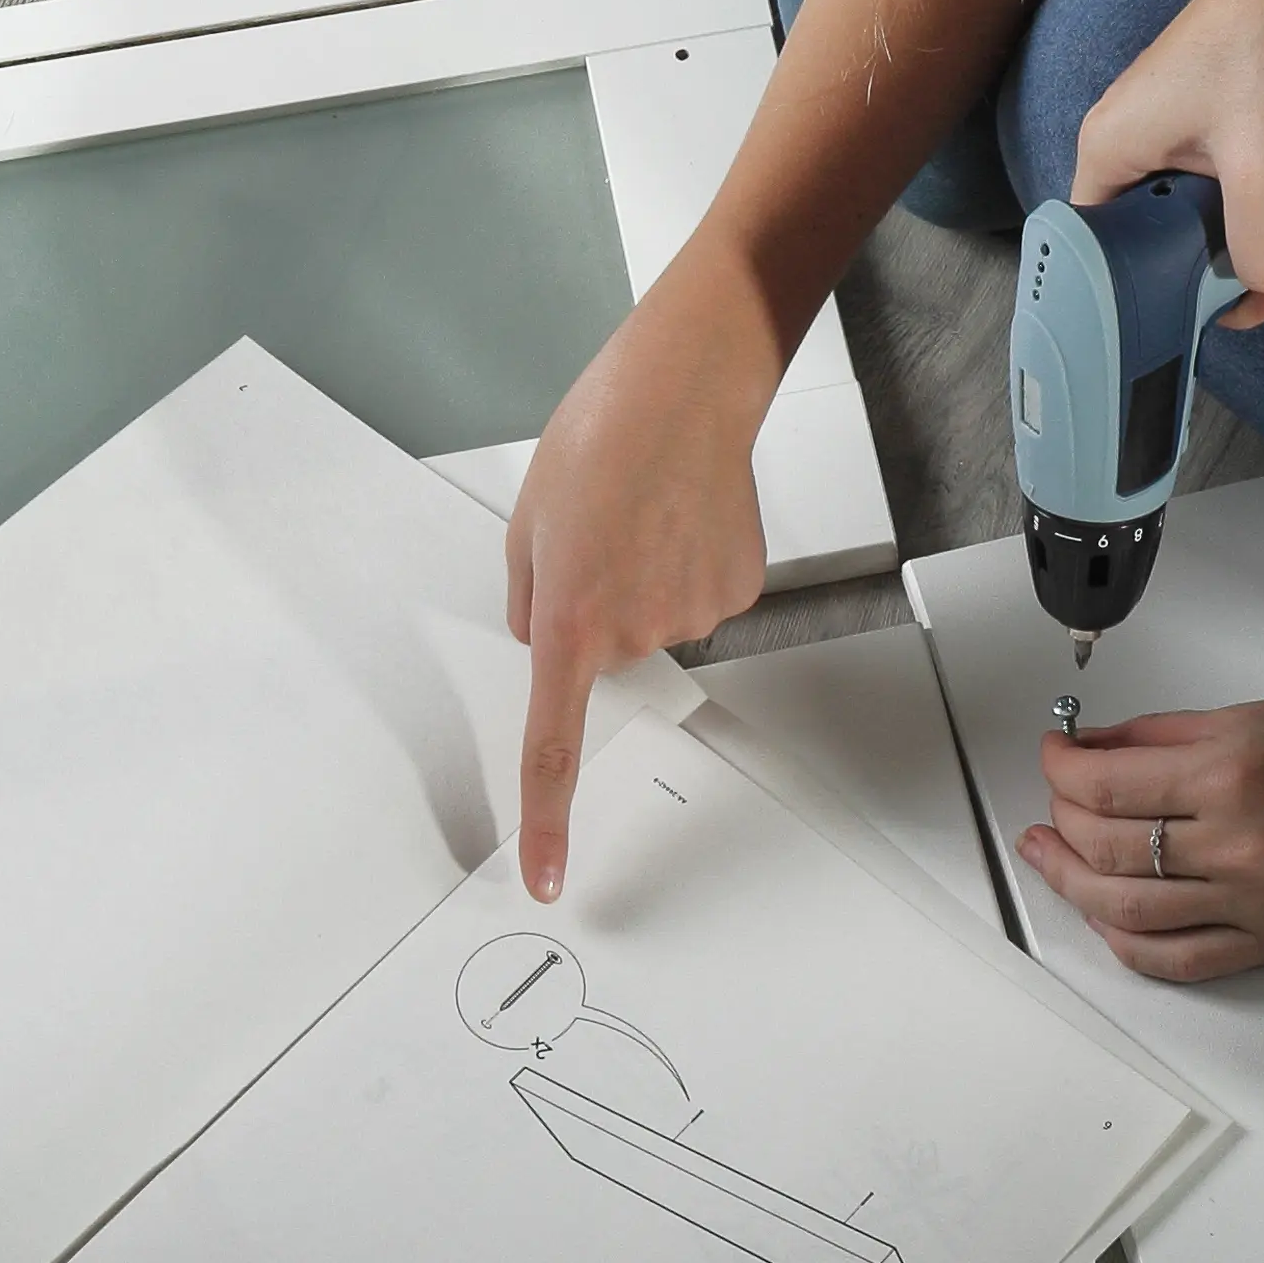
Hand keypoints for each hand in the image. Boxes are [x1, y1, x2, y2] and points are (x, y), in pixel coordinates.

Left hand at [499, 276, 781, 898]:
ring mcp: (693, 612)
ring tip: (643, 510)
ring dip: (641, 579)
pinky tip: (684, 514)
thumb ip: (527, 595)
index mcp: (568, 620)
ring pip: (651, 622)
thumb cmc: (602, 432)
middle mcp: (635, 630)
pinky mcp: (737, 590)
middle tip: (597, 532)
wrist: (688, 383)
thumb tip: (540, 636)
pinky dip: (686, 564)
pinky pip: (696, 598)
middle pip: (602, 652)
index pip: (551, 746)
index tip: (546, 879)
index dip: (546, 822)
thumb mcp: (529, 517)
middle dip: (592, 606)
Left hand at [1015, 697, 1263, 982]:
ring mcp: (1248, 904)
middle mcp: (1231, 845)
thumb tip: (1097, 747)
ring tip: (1051, 859)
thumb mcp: (1257, 715)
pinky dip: (1129, 945)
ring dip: (1074, 885)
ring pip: (1128, 912)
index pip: (1106, 783)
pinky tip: (1105, 921)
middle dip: (1061, 821)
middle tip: (1052, 803)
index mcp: (1227, 775)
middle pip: (1107, 849)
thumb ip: (1166, 735)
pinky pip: (1180, 961)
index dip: (1061, 768)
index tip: (1054, 754)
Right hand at [1071, 0, 1263, 324]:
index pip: (1110, 260)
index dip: (1175, 299)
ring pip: (1225, 215)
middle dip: (1250, 273)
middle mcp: (1134, 143)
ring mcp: (1181, 126)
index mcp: (1111, 153)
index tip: (1244, 307)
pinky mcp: (1225, 112)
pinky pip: (1250, 180)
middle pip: (1177, 243)